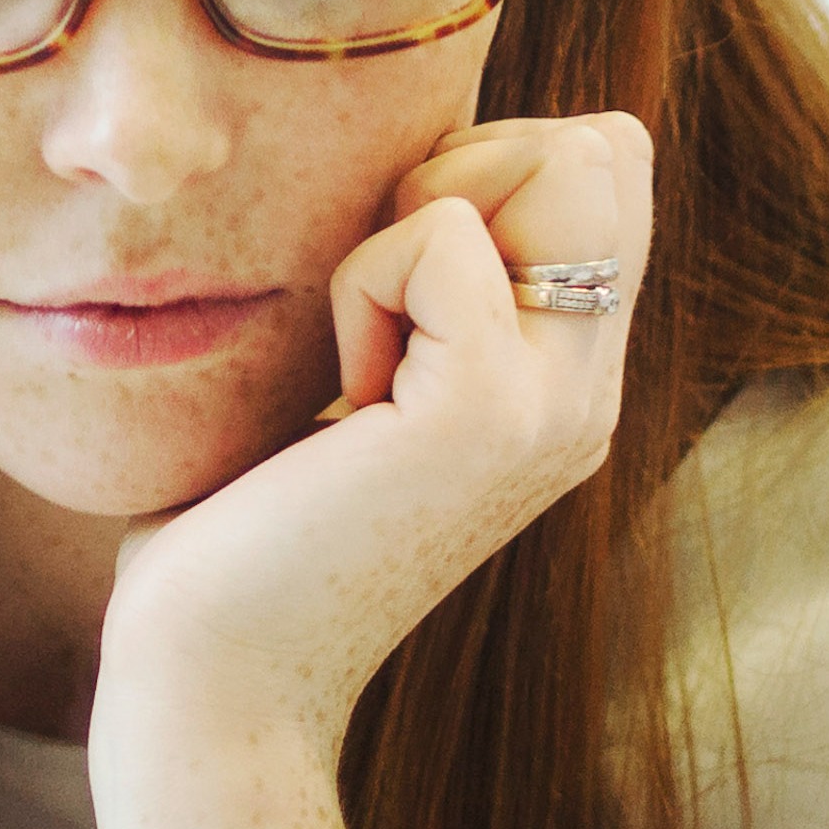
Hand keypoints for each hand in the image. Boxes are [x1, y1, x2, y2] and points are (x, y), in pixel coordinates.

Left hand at [84, 111, 654, 828]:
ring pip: (551, 164)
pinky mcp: (493, 411)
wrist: (217, 681)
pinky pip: (438, 234)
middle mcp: (590, 392)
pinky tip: (337, 406)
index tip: (396, 288)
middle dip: (468, 169)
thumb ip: (423, 281)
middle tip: (381, 305)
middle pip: (606, 148)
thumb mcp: (366, 374)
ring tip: (360, 363)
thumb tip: (420, 152)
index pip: (611, 165)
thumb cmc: (246, 526)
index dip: (491, 168)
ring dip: (408, 227)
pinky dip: (360, 287)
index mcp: (568, 379)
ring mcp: (559, 405)